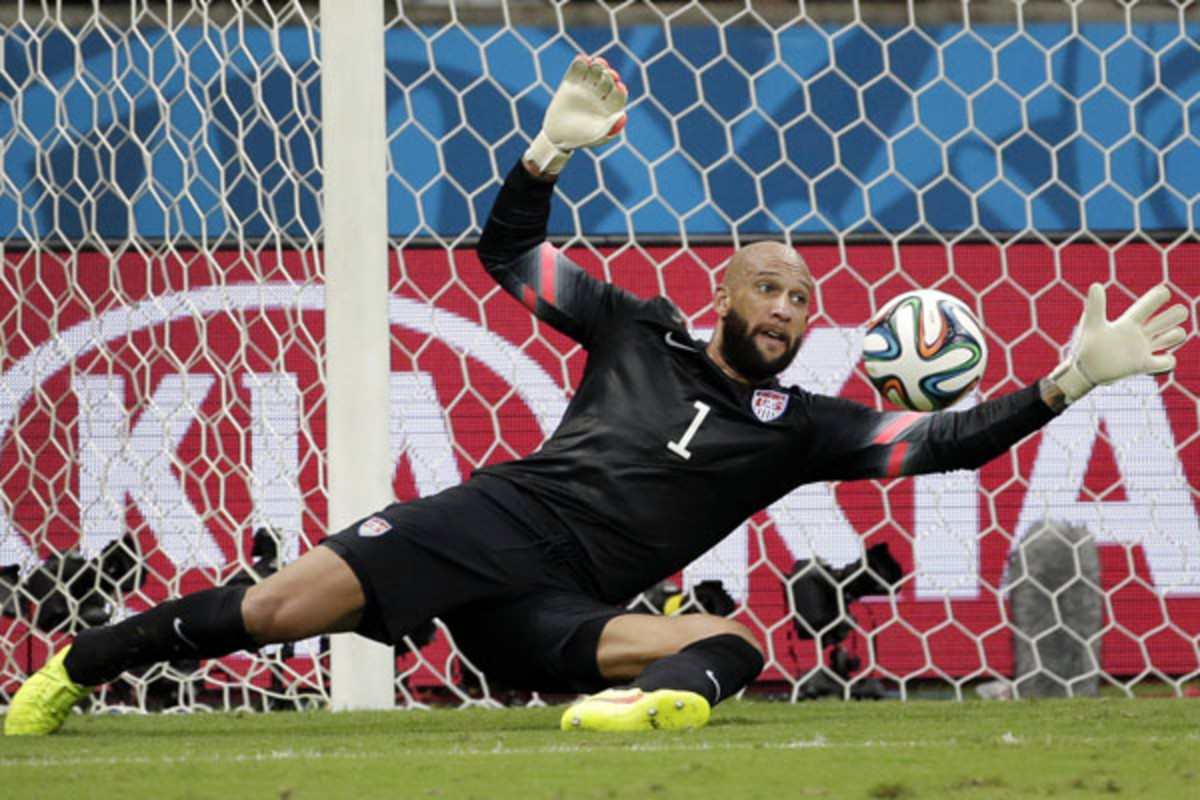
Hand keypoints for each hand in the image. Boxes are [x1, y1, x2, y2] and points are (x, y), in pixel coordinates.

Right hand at [524, 55, 627, 175]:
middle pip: (607, 80)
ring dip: (598, 65)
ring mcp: (585, 87)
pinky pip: (577, 69)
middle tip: (606, 72)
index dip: (618, 89)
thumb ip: (610, 127)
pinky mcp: (570, 82)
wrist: (557, 136)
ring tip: (596, 63)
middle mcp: (599, 94)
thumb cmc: (581, 139)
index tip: (618, 86)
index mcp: (610, 106)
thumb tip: (622, 115)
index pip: (618, 94)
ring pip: (594, 72)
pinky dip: (580, 63)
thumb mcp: (597, 136)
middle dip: (608, 75)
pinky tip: (583, 59)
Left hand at [1049, 283, 1188, 404]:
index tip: (1165, 292)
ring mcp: (1142, 349)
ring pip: (1170, 338)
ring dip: (1176, 335)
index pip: (1147, 306)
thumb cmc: (1087, 346)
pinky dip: (1169, 361)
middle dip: (1175, 314)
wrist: (1085, 370)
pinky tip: (1164, 359)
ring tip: (1171, 334)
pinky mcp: (1143, 365)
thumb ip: (1095, 307)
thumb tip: (1096, 285)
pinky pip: (1165, 362)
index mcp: (1128, 322)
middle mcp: (1138, 334)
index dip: (1157, 297)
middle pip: (1164, 319)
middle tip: (1180, 312)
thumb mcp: (1092, 325)